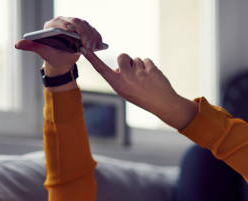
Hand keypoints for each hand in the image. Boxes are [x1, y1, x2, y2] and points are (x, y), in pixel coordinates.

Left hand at [15, 16, 102, 75]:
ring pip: (86, 26)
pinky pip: (92, 31)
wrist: (61, 61)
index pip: (60, 22)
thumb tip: (17, 44)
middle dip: (82, 33)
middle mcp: (65, 22)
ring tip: (92, 47)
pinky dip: (96, 37)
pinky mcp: (85, 30)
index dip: (66, 25)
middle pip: (76, 22)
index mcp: (52, 25)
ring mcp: (76, 25)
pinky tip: (99, 44)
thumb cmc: (51, 56)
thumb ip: (30, 46)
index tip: (71, 31)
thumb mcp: (42, 52)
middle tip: (85, 44)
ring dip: (91, 36)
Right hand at [81, 50, 196, 129]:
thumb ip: (120, 78)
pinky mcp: (151, 69)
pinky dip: (149, 66)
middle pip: (122, 56)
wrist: (163, 104)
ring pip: (136, 59)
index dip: (92, 59)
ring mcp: (139, 73)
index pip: (102, 69)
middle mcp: (126, 78)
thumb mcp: (126, 92)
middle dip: (127, 60)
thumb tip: (120, 66)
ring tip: (145, 79)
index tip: (84, 49)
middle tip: (133, 71)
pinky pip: (147, 60)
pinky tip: (152, 77)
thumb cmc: (143, 97)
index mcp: (118, 85)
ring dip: (140, 66)